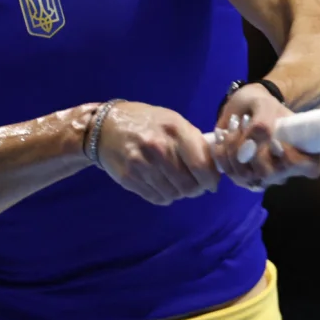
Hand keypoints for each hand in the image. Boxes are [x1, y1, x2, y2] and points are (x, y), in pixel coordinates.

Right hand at [95, 101, 220, 205]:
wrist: (105, 126)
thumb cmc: (146, 122)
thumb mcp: (173, 121)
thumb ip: (194, 142)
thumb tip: (214, 168)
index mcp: (174, 130)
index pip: (201, 165)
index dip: (211, 180)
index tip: (212, 183)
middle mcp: (158, 148)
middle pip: (189, 185)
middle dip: (196, 189)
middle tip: (195, 185)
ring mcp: (142, 164)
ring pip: (174, 194)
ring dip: (179, 193)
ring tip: (176, 182)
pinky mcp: (129, 178)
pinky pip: (157, 198)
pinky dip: (164, 196)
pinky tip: (162, 185)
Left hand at [212, 83, 319, 191]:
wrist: (243, 108)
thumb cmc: (261, 104)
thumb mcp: (264, 104)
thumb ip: (262, 122)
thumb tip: (251, 147)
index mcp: (306, 150)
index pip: (310, 167)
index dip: (293, 159)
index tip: (276, 140)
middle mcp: (288, 170)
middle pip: (270, 174)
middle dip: (251, 149)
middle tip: (244, 123)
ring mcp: (267, 177)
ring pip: (247, 177)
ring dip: (232, 150)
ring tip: (233, 127)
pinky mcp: (246, 179)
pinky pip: (232, 175)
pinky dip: (222, 155)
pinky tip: (223, 138)